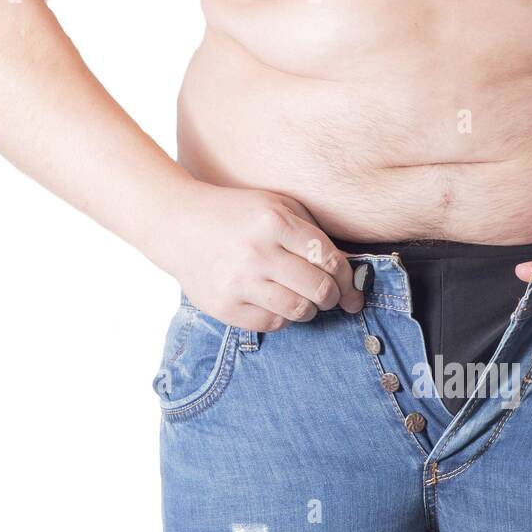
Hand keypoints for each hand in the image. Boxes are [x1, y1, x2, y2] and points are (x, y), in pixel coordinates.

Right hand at [153, 181, 362, 330]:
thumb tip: (352, 271)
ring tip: (305, 300)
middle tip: (332, 297)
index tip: (353, 289)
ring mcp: (238, 282)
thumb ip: (315, 233)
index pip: (329, 259)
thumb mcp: (278, 207)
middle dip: (334, 297)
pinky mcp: (225, 307)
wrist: (178, 225)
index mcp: (274, 221)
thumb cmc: (238, 215)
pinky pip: (273, 324)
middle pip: (319, 290)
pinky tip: (277, 304)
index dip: (348, 279)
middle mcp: (256, 252)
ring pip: (299, 311)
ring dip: (311, 310)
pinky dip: (283, 318)